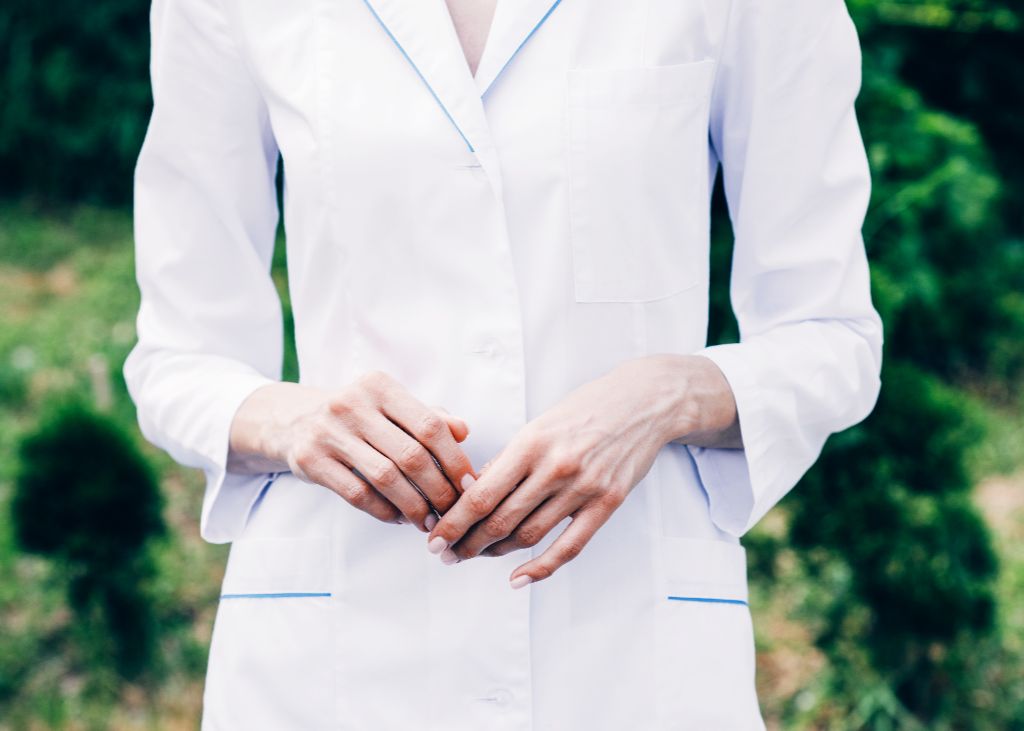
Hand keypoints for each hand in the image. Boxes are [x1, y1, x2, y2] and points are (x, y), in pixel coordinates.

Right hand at [228, 372, 475, 530]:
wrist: (293, 419)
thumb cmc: (358, 415)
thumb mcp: (390, 405)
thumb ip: (428, 416)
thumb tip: (464, 431)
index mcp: (380, 386)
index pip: (429, 425)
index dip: (454, 459)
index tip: (470, 485)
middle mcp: (352, 404)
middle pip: (410, 455)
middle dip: (438, 489)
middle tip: (452, 511)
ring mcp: (328, 432)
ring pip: (385, 478)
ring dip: (413, 506)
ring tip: (429, 521)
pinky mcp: (310, 460)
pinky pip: (357, 494)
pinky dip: (384, 511)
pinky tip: (398, 518)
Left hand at [425, 355, 738, 585]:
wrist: (643, 402)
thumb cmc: (585, 410)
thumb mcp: (539, 423)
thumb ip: (509, 459)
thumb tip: (475, 492)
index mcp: (531, 442)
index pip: (481, 494)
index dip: (453, 522)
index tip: (435, 538)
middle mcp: (555, 467)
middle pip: (500, 520)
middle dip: (467, 543)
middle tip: (448, 555)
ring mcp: (584, 487)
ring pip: (529, 535)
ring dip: (496, 553)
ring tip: (476, 557)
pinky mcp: (607, 503)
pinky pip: (569, 546)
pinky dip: (541, 568)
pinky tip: (519, 578)